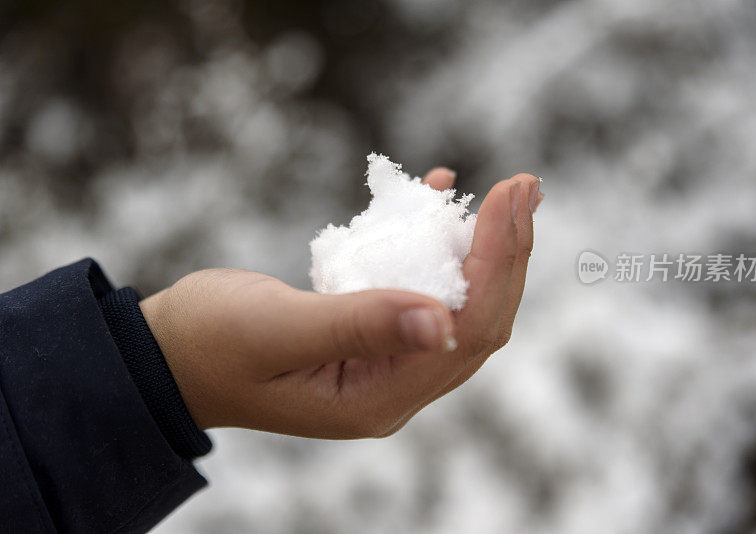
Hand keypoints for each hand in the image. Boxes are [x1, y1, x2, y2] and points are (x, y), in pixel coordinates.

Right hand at [139, 168, 541, 437]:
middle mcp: (394, 387)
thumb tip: (443, 322)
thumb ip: (356, 325)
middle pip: (476, 320)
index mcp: (376, 400)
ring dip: (485, 247)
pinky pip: (420, 288)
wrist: (171, 354)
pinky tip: (439, 198)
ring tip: (509, 190)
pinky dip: (436, 244)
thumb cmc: (208, 343)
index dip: (497, 262)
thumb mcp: (275, 329)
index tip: (510, 195)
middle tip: (525, 185)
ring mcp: (385, 363)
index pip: (465, 332)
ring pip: (457, 304)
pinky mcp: (372, 335)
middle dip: (507, 251)